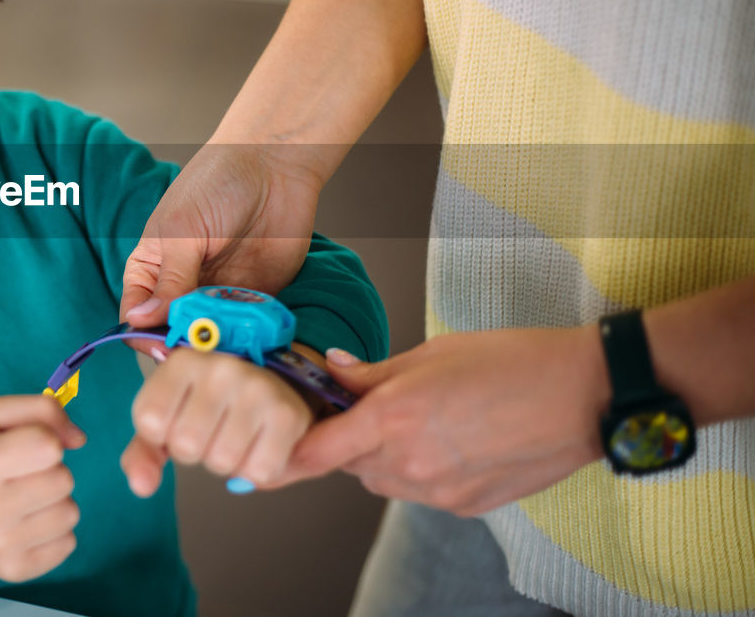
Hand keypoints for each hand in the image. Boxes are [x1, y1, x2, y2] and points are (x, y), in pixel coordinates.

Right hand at [0, 396, 86, 582]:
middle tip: (23, 476)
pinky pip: (68, 543)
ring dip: (56, 501)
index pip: (48, 446)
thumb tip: (79, 439)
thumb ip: (41, 409)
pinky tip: (28, 524)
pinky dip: (55, 531)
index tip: (28, 447)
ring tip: (26, 499)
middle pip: (63, 480)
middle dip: (52, 471)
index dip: (47, 440)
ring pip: (70, 513)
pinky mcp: (15, 570)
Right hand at [120, 144, 322, 351]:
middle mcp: (182, 288)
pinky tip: (253, 335)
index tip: (165, 347)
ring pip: (211, 337)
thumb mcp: (183, 232)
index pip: (137, 317)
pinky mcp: (252, 299)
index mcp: (151, 270)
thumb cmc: (216, 184)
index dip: (146, 336)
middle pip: (174, 333)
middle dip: (186, 345)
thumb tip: (141, 322)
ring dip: (218, 345)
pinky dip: (248, 338)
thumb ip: (170, 281)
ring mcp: (218, 296)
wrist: (274, 165)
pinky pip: (245, 330)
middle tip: (202, 348)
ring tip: (230, 342)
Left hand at [121, 348, 312, 496]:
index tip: (179, 419)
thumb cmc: (208, 405)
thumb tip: (142, 487)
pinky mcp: (287, 414)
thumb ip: (143, 454)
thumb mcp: (167, 419)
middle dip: (197, 451)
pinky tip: (260, 443)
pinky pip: (258, 472)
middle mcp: (221, 368)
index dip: (161, 436)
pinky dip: (256, 470)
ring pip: (222, 462)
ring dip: (227, 462)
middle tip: (213, 429)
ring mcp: (256, 388)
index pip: (149, 421)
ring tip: (237, 434)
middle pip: (186, 446)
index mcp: (183, 362)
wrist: (270, 388)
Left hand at [272, 326, 610, 515]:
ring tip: (425, 419)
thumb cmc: (514, 361)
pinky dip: (422, 471)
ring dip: (384, 457)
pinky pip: (421, 493)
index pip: (315, 453)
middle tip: (372, 407)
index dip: (289, 453)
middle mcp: (410, 462)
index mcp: (393, 418)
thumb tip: (332, 370)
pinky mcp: (465, 506)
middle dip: (349, 440)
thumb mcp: (432, 353)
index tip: (274, 450)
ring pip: (383, 481)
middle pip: (349, 465)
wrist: (585, 396)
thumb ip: (372, 372)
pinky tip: (453, 440)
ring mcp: (439, 491)